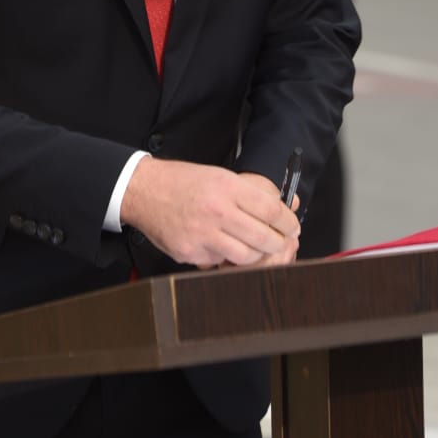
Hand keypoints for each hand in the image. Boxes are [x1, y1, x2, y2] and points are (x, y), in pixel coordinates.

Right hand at [120, 158, 300, 269]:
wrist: (144, 190)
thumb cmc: (182, 181)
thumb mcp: (218, 175)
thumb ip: (249, 192)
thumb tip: (282, 207)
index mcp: (227, 187)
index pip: (271, 210)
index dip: (288, 222)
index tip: (293, 227)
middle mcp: (217, 211)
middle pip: (263, 238)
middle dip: (278, 243)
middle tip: (280, 242)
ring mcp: (202, 235)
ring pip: (245, 257)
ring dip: (254, 255)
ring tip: (253, 247)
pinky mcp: (190, 253)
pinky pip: (219, 262)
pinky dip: (224, 257)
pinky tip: (221, 246)